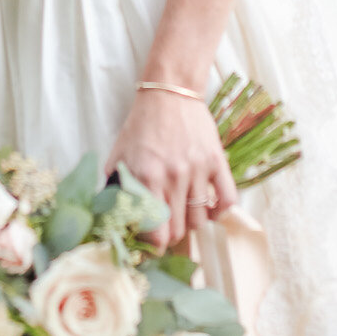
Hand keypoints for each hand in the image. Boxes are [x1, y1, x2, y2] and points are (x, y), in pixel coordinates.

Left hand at [105, 87, 238, 250]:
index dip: (153, 244)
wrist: (169, 92)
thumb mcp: (119, 154)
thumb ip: (114, 187)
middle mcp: (173, 176)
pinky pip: (227, 201)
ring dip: (191, 223)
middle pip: (177, 231)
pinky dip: (219, 212)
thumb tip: (110, 218)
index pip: (154, 232)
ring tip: (183, 213)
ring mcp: (198, 169)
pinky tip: (208, 208)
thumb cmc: (142, 125)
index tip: (151, 243)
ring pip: (200, 221)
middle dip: (170, 235)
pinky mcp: (217, 161)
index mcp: (146, 176)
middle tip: (166, 228)